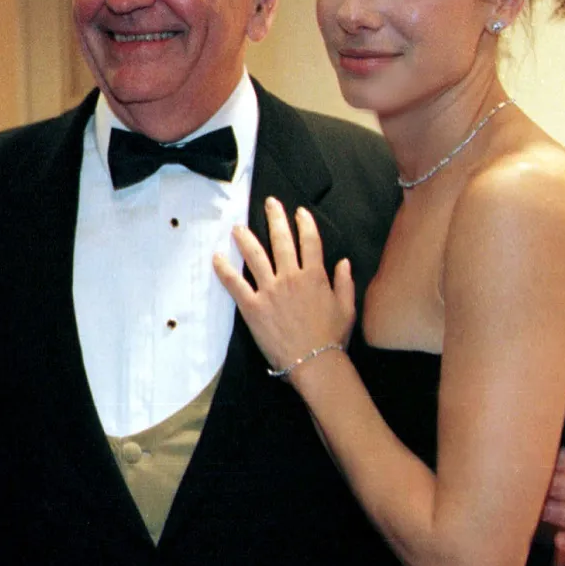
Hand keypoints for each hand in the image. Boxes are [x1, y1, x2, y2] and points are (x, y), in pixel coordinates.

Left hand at [214, 197, 354, 373]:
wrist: (315, 362)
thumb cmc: (332, 338)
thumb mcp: (346, 308)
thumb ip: (345, 282)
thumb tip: (343, 262)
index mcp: (315, 276)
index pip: (310, 241)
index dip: (304, 223)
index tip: (299, 212)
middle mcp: (291, 277)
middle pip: (282, 240)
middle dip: (275, 217)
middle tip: (269, 203)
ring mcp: (271, 290)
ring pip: (255, 255)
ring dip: (245, 238)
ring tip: (237, 227)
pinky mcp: (253, 306)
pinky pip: (235, 283)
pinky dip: (224, 269)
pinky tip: (217, 257)